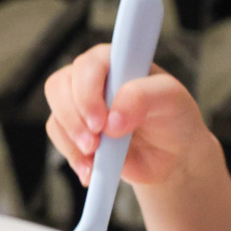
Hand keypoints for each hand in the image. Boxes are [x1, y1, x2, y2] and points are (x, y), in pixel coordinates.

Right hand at [44, 44, 215, 187]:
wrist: (173, 155)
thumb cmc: (174, 117)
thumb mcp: (171, 99)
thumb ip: (143, 98)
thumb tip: (112, 120)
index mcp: (117, 60)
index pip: (88, 64)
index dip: (87, 91)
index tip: (102, 122)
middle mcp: (94, 77)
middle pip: (60, 86)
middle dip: (74, 119)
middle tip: (94, 144)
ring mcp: (82, 103)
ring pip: (56, 113)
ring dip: (71, 140)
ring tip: (95, 158)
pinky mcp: (77, 129)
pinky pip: (59, 139)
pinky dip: (72, 156)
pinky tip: (91, 169)